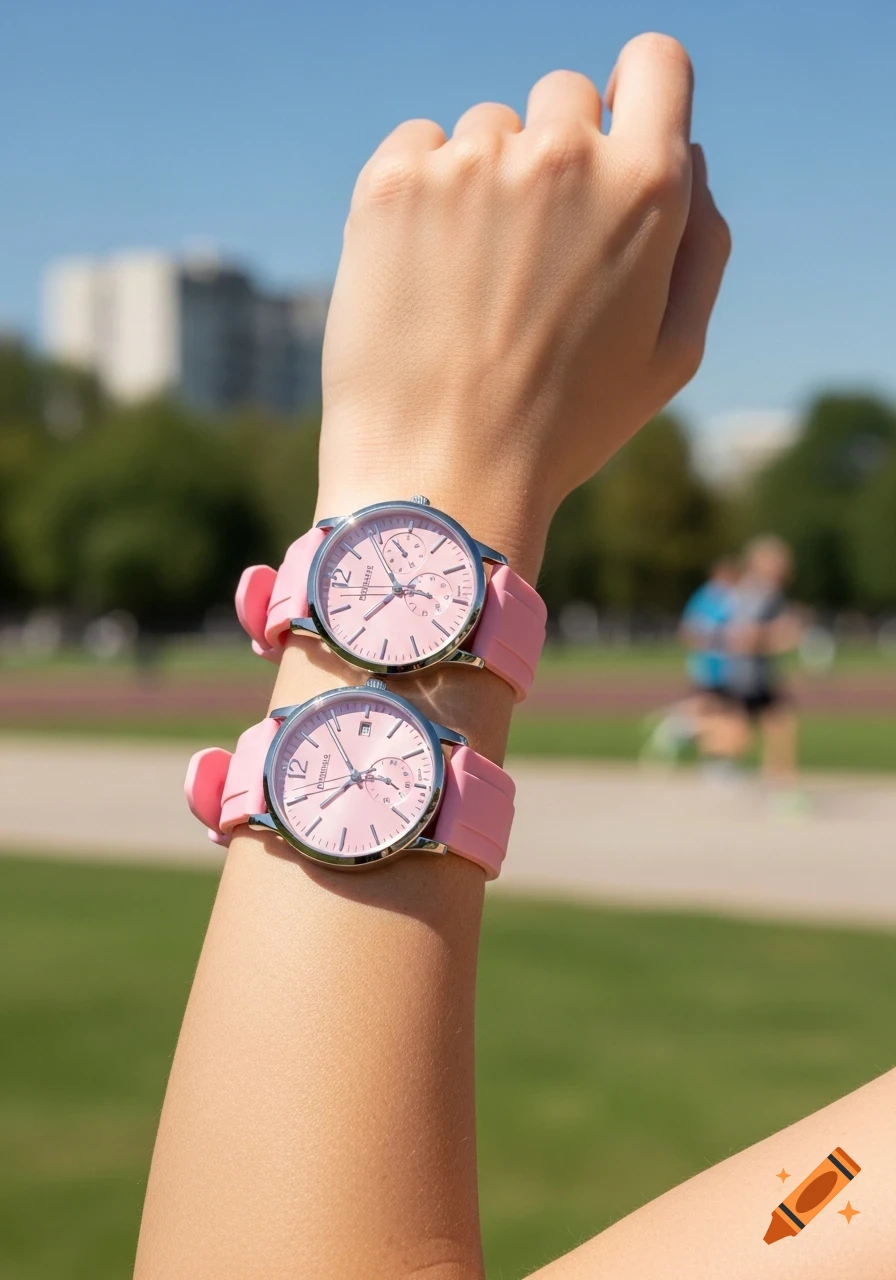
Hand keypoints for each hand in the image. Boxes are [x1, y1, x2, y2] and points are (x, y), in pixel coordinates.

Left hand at [318, 34, 729, 577]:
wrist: (441, 477)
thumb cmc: (564, 427)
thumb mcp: (671, 357)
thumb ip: (700, 244)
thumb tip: (690, 158)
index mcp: (645, 189)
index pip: (657, 62)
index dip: (638, 93)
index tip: (611, 130)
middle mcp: (562, 155)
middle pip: (564, 96)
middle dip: (557, 156)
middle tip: (531, 253)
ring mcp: (471, 163)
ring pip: (487, 129)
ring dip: (485, 182)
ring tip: (470, 284)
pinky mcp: (393, 183)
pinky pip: (418, 144)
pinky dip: (422, 190)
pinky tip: (423, 268)